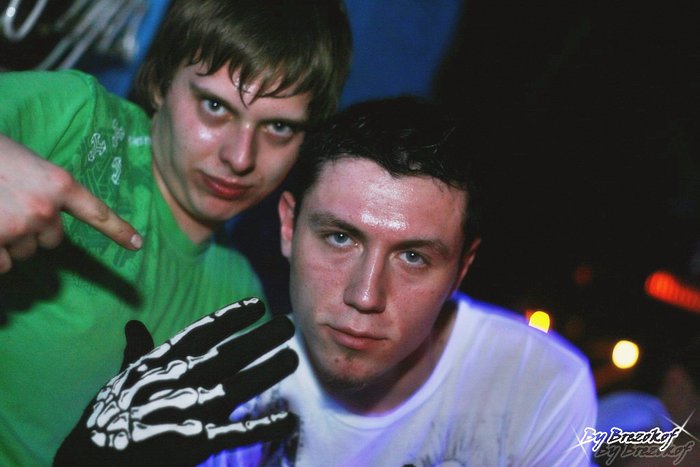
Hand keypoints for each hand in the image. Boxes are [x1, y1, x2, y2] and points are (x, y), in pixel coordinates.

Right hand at [0, 134, 141, 272]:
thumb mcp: (24, 163)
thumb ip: (43, 191)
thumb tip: (45, 219)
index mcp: (58, 184)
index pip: (96, 213)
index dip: (118, 231)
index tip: (137, 245)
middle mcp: (45, 209)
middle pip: (52, 240)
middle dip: (33, 231)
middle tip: (8, 207)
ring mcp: (19, 227)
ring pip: (25, 253)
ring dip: (10, 243)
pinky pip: (3, 265)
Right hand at [53, 297, 297, 466]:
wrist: (93, 459)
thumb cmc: (109, 417)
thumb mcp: (122, 378)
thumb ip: (137, 351)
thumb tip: (133, 326)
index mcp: (162, 363)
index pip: (203, 332)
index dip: (232, 317)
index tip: (257, 306)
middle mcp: (180, 380)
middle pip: (229, 354)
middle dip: (261, 339)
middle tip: (287, 325)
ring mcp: (189, 410)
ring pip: (239, 385)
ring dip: (269, 371)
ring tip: (292, 358)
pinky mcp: (196, 442)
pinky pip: (238, 432)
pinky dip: (264, 426)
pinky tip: (289, 419)